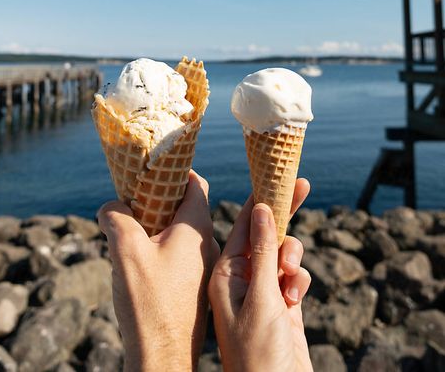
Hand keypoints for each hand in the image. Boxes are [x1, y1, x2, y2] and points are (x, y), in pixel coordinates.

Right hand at [98, 170, 219, 371]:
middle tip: (135, 200)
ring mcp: (202, 269)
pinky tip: (140, 263)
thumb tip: (111, 206)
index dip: (176, 171)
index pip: (195, 184)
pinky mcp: (194, 289)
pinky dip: (163, 250)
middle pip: (187, 207)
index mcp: (196, 228)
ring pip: (182, 234)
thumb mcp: (125, 250)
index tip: (155, 168)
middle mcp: (206, 245)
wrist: (162, 359)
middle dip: (161, 200)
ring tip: (132, 232)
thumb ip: (116, 217)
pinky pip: (181, 257)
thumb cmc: (149, 304)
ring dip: (160, 227)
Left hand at [208, 179, 312, 371]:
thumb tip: (260, 208)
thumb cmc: (257, 354)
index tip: (277, 174)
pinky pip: (293, 279)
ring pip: (282, 256)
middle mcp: (241, 280)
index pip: (244, 225)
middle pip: (265, 235)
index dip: (262, 199)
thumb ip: (262, 252)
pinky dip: (299, 281)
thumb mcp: (260, 297)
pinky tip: (296, 298)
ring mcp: (262, 294)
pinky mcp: (281, 308)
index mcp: (224, 274)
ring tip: (290, 279)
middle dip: (283, 217)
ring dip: (292, 260)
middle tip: (304, 185)